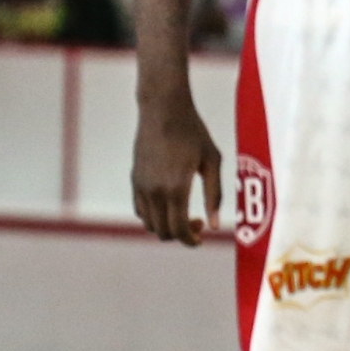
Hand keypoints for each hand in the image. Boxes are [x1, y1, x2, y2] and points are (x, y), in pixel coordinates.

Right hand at [132, 88, 222, 245]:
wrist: (163, 110)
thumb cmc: (194, 132)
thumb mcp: (212, 160)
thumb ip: (214, 194)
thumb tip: (214, 226)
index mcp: (176, 188)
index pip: (178, 229)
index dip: (190, 240)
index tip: (201, 239)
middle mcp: (154, 191)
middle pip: (163, 231)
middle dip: (182, 234)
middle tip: (199, 222)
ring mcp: (141, 186)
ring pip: (150, 224)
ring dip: (167, 227)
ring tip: (185, 214)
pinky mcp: (135, 180)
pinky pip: (141, 210)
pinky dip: (154, 217)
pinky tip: (170, 205)